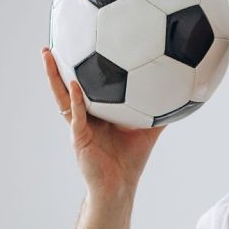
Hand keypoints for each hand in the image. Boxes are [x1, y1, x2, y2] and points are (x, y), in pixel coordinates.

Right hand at [42, 46, 164, 196]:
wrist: (120, 186)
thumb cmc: (130, 160)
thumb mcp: (149, 128)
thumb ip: (160, 110)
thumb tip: (180, 92)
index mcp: (96, 113)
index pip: (85, 85)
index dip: (79, 66)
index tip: (76, 42)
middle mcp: (84, 117)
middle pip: (66, 86)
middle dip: (57, 66)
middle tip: (50, 42)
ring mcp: (78, 127)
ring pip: (62, 96)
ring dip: (54, 76)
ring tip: (47, 55)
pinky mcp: (79, 138)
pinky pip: (76, 115)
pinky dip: (76, 100)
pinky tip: (75, 84)